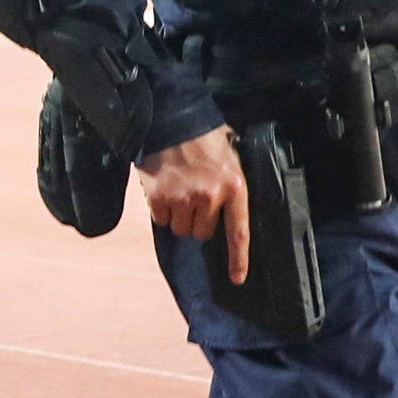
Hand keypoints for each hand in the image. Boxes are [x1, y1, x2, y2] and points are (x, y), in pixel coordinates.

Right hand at [137, 127, 247, 282]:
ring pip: (180, 229)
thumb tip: (230, 213)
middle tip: (196, 197)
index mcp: (234, 187)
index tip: (237, 279)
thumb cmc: (205, 138)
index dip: (238, 259)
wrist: (173, 117)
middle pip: (202, 233)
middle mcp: (210, 196)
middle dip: (199, 220)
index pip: (239, 232)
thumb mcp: (232, 158)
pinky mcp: (158, 196)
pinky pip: (161, 219)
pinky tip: (165, 188)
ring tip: (180, 190)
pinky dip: (162, 209)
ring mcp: (183, 197)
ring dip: (179, 216)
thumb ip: (232, 186)